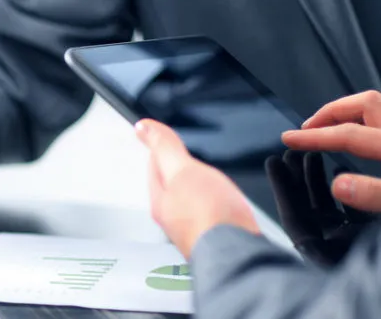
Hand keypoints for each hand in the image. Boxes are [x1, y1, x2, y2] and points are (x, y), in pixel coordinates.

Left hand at [136, 119, 259, 257]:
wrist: (239, 254)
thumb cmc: (210, 217)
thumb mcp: (183, 170)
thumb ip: (164, 147)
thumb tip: (143, 127)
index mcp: (161, 200)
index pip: (154, 166)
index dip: (160, 147)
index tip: (161, 136)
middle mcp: (174, 218)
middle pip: (172, 185)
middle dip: (179, 170)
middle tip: (182, 156)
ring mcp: (195, 230)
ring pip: (191, 201)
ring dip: (197, 188)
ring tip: (202, 178)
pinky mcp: (216, 238)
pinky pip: (211, 214)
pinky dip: (215, 204)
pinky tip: (224, 205)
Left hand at [265, 150, 372, 266]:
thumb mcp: (372, 233)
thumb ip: (362, 207)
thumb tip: (340, 182)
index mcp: (329, 258)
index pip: (294, 219)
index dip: (283, 189)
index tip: (273, 161)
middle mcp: (337, 254)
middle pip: (307, 213)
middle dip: (297, 182)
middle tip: (291, 153)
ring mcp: (353, 248)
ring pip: (328, 212)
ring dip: (318, 184)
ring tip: (312, 156)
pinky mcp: (368, 244)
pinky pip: (351, 216)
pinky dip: (345, 194)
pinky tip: (342, 170)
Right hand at [282, 90, 380, 210]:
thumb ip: (375, 193)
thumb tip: (339, 186)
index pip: (348, 134)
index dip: (314, 136)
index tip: (290, 139)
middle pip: (365, 104)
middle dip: (331, 112)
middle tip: (308, 128)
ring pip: (378, 108)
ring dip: (350, 114)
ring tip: (329, 127)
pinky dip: (368, 124)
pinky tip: (364, 141)